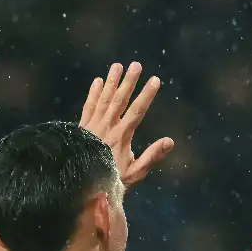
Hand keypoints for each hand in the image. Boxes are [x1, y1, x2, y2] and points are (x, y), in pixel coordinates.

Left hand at [79, 61, 175, 186]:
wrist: (81, 186)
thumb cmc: (112, 181)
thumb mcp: (136, 173)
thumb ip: (152, 156)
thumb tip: (170, 141)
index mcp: (121, 136)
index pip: (137, 111)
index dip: (147, 94)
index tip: (155, 80)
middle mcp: (106, 127)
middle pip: (119, 99)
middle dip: (129, 81)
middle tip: (136, 65)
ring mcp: (93, 126)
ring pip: (103, 99)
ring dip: (111, 81)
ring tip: (117, 65)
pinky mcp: (82, 128)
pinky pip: (88, 107)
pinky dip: (93, 94)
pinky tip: (97, 81)